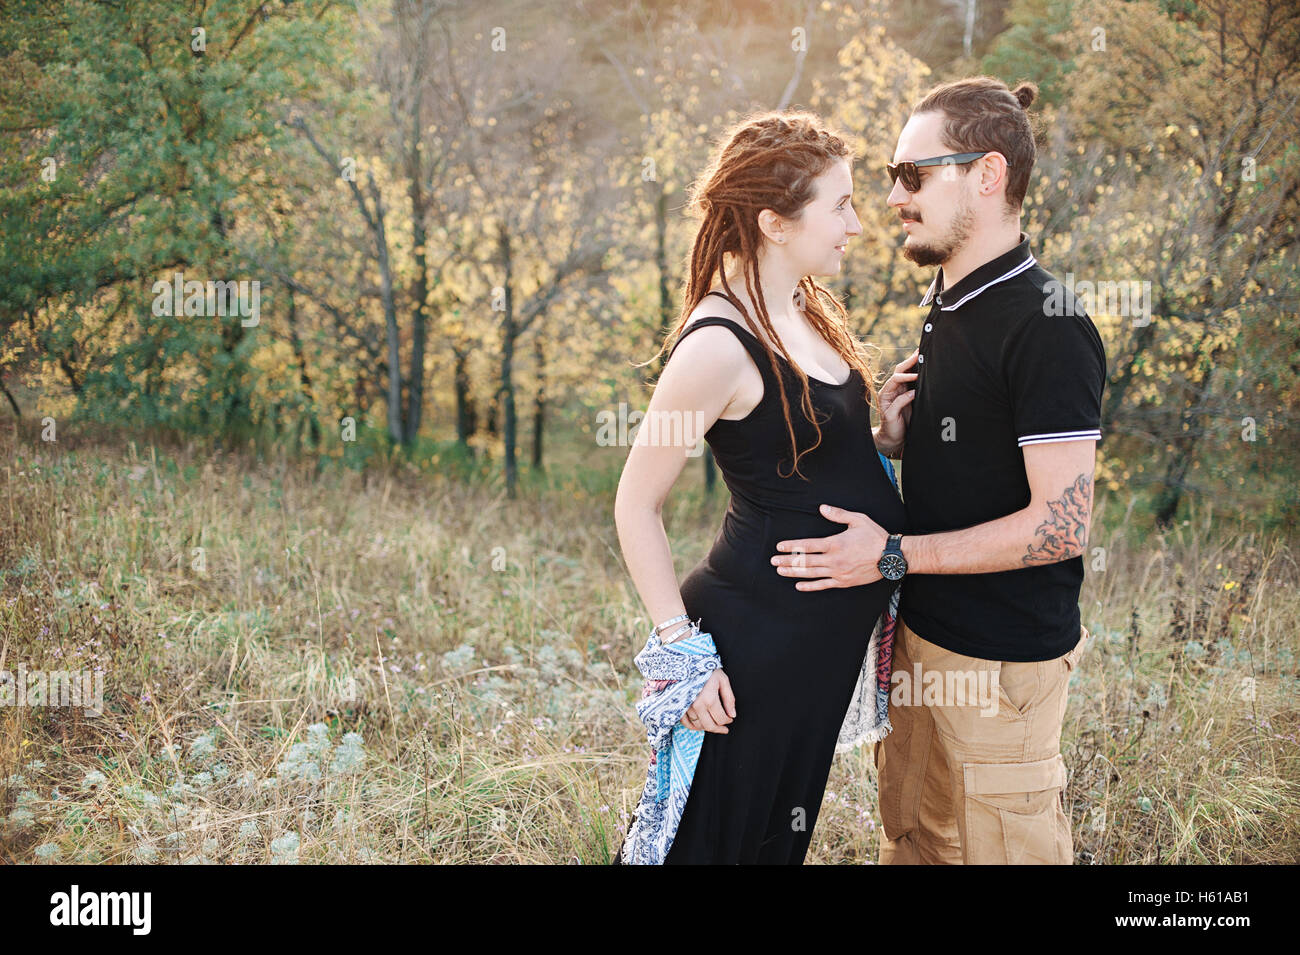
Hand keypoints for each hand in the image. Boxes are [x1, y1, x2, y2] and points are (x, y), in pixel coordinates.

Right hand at [681, 669, 735, 732]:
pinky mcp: (679, 706)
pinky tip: (700, 725)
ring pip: (698, 725)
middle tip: (725, 729)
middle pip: (710, 725)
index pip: (721, 718)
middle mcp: (697, 705)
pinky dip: (693, 726)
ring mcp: (686, 707)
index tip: (730, 718)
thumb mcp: (723, 680)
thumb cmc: (707, 670)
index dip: (728, 721)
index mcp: (709, 699)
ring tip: (714, 725)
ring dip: (707, 728)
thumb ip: (729, 698)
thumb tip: (732, 714)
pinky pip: (685, 722)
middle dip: (719, 729)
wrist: (688, 662)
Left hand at [769, 504, 888, 590]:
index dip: (791, 547)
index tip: (779, 547)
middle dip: (787, 561)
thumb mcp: (857, 520)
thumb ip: (838, 514)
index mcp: (835, 543)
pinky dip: (810, 586)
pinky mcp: (844, 582)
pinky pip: (823, 585)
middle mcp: (834, 560)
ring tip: (780, 571)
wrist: (891, 557)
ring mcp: (838, 573)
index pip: (807, 546)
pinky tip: (799, 585)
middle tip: (773, 562)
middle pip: (805, 561)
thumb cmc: (875, 536)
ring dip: (794, 573)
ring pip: (811, 574)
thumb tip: (821, 508)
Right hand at [876, 349, 917, 454]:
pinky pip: (897, 402)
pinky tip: (915, 393)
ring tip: (918, 374)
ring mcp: (887, 402)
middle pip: (898, 372)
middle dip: (908, 363)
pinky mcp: (889, 413)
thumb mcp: (913, 403)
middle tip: (919, 356)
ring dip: (906, 377)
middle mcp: (890, 392)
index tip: (921, 351)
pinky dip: (906, 397)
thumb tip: (930, 378)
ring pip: (894, 383)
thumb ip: (918, 391)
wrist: (895, 438)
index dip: (911, 360)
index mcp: (896, 388)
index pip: (902, 370)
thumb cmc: (905, 419)